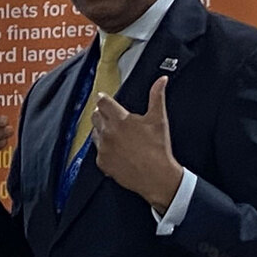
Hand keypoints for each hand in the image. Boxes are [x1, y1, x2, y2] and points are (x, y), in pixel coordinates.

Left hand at [91, 76, 182, 213]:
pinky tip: (116, 150)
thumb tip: (161, 80)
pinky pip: (98, 151)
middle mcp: (108, 132)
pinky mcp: (102, 162)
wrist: (157, 176)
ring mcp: (104, 148)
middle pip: (96, 115)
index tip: (105, 99)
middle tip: (113, 117)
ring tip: (116, 134)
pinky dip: (105, 149)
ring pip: (95, 133)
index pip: (102, 102)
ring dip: (102, 130)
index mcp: (120, 119)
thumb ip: (157, 96)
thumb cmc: (158, 149)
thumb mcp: (159, 119)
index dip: (104, 99)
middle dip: (102, 113)